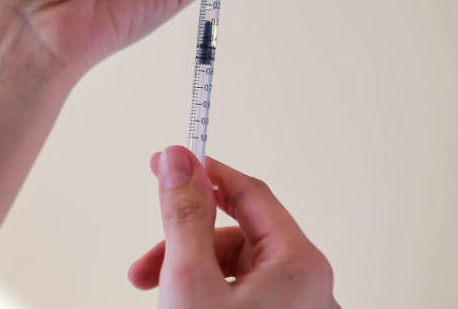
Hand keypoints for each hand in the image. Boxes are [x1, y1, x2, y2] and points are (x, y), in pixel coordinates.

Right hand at [129, 146, 338, 308]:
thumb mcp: (190, 279)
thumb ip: (185, 215)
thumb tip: (179, 161)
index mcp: (300, 265)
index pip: (250, 193)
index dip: (205, 174)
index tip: (169, 163)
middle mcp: (308, 287)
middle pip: (239, 234)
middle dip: (186, 239)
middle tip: (149, 252)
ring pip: (235, 267)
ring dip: (188, 269)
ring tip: (151, 286)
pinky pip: (241, 294)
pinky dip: (205, 291)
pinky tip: (177, 301)